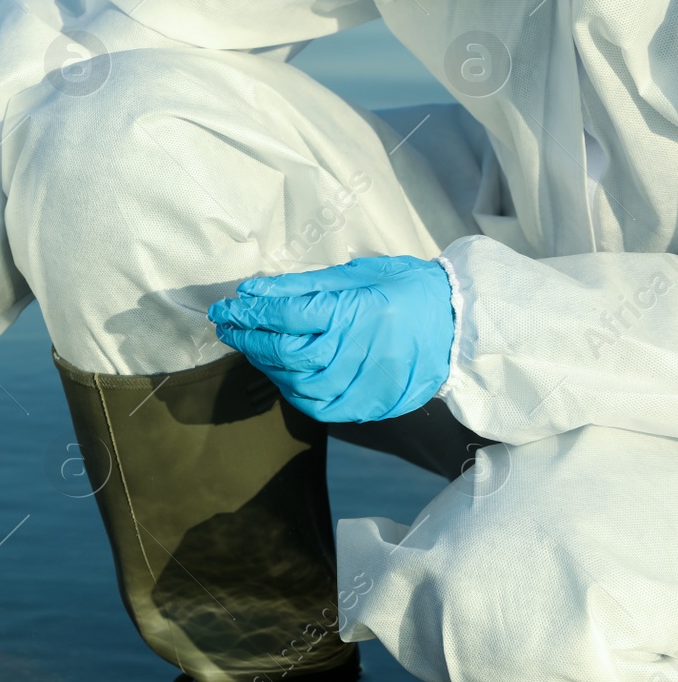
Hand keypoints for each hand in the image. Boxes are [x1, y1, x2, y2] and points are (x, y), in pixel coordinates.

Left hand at [207, 256, 453, 422]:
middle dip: (249, 339)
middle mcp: (359, 350)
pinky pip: (318, 406)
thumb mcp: (354, 275)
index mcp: (355, 311)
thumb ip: (300, 286)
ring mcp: (365, 382)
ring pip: (297, 383)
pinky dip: (292, 391)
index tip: (224, 309)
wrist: (458, 324)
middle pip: (286, 352)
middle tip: (228, 327)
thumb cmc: (404, 289)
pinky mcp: (370, 404)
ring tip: (251, 347)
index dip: (249, 313)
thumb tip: (253, 291)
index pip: (286, 316)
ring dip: (266, 366)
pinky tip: (282, 374)